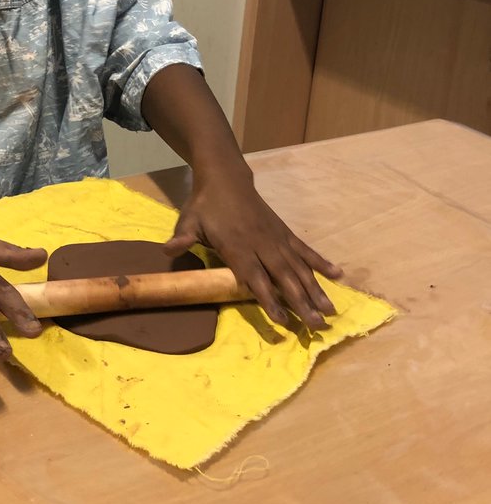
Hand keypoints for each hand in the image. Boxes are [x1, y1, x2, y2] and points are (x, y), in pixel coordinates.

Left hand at [164, 175, 341, 331]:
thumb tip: (166, 251)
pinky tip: (338, 275)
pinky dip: (321, 262)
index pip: (254, 278)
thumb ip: (182, 238)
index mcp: (237, 246)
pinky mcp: (284, 232)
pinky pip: (305, 249)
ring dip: (315, 289)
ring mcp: (276, 238)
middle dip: (300, 303)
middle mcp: (261, 244)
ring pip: (299, 267)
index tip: (282, 321)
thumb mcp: (189, 220)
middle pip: (283, 278)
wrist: (226, 178)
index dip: (268, 299)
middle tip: (316, 326)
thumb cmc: (205, 205)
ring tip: (329, 311)